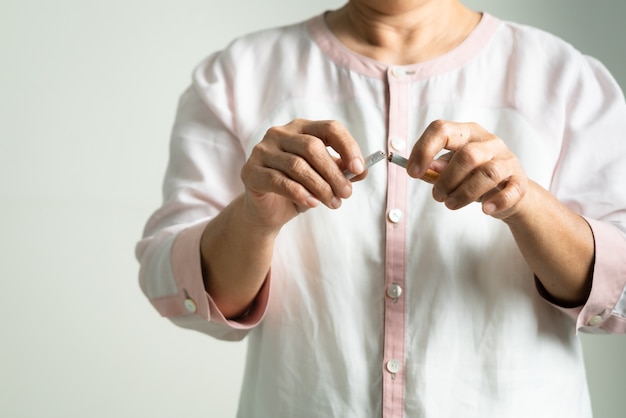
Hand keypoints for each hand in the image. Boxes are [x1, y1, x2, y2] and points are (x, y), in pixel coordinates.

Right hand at [240, 119, 364, 227]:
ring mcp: (262, 151)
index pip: (329, 128)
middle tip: (346, 193)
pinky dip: (300, 193)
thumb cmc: (298, 188)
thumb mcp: (324, 178)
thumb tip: (362, 170)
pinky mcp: (251, 171)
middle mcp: (280, 134)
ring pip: (297, 166)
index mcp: (301, 128)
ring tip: (333, 203)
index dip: (347, 147)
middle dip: (334, 173)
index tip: (359, 168)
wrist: (268, 211)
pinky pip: (279, 181)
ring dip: (320, 187)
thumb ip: (341, 170)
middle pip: (313, 147)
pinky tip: (312, 203)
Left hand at [407, 120, 528, 218]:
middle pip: (467, 155)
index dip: (424, 150)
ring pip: (487, 173)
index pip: (442, 130)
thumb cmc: (472, 177)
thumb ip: (437, 169)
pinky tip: (485, 210)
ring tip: (451, 205)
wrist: (508, 192)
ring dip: (464, 193)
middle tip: (437, 196)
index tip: (412, 172)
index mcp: (467, 133)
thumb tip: (427, 168)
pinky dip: (496, 202)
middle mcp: (489, 142)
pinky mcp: (519, 181)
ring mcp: (507, 160)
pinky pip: (510, 191)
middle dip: (446, 180)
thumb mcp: (451, 170)